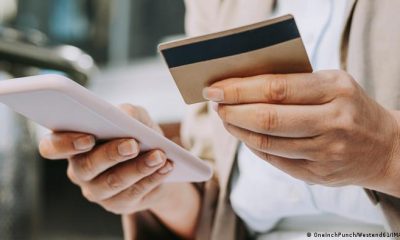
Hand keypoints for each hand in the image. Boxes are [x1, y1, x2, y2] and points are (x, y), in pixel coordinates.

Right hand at [39, 104, 199, 237]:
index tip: (88, 138)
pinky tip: (166, 167)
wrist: (156, 159)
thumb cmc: (136, 133)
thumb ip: (127, 113)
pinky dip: (152, 178)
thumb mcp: (134, 117)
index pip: (52, 147)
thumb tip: (124, 117)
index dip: (65, 144)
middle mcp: (79, 170)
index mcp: (73, 144)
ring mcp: (97, 191)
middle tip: (132, 144)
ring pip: (112, 183)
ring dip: (138, 168)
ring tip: (159, 156)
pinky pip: (134, 194)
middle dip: (111, 154)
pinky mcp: (118, 204)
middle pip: (86, 167)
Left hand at [204, 70, 399, 195]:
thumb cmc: (349, 107)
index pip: (276, 88)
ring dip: (238, 130)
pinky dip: (253, 146)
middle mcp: (333, 122)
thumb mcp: (331, 84)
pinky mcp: (317, 174)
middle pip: (268, 118)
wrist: (383, 147)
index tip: (216, 87)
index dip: (240, 89)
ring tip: (226, 118)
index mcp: (336, 90)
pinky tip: (244, 135)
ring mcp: (326, 152)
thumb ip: (293, 83)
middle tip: (216, 104)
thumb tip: (242, 85)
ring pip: (267, 142)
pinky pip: (274, 159)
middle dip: (232, 111)